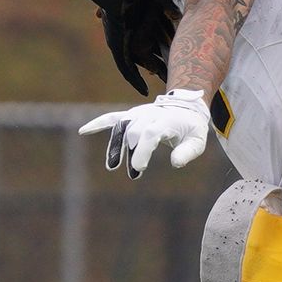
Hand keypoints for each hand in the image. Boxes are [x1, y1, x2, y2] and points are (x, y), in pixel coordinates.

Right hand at [82, 86, 211, 175]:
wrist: (186, 107)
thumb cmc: (192, 128)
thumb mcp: (198, 140)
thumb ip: (187, 152)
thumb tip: (176, 163)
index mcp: (166, 120)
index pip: (150, 133)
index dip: (143, 149)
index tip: (140, 168)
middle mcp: (150, 114)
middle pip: (134, 132)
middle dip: (132, 153)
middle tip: (134, 174)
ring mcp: (139, 114)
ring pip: (121, 127)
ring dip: (114, 145)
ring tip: (111, 165)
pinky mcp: (131, 115)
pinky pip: (112, 118)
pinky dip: (98, 123)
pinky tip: (84, 131)